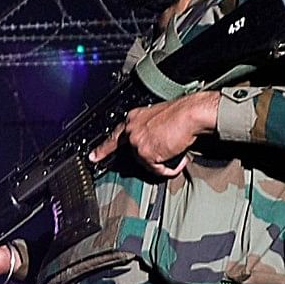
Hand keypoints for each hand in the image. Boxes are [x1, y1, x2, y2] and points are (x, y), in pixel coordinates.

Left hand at [93, 90, 223, 175]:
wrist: (191, 113)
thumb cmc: (183, 113)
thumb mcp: (159, 118)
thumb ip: (149, 130)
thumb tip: (153, 144)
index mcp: (134, 118)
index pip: (115, 135)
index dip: (103, 148)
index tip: (93, 157)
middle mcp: (131, 129)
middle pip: (134, 154)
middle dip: (149, 158)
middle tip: (163, 156)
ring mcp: (137, 142)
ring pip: (147, 163)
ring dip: (163, 162)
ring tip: (177, 150)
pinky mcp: (145, 153)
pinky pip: (157, 170)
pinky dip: (170, 168)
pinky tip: (179, 158)